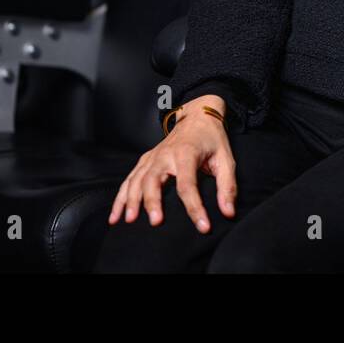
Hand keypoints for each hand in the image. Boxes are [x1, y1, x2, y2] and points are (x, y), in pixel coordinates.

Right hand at [107, 94, 236, 233]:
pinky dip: (120, 197)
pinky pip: (129, 179)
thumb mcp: (226, 159)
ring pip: (136, 179)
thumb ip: (227, 186)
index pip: (188, 184)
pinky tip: (116, 216)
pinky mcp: (146, 160)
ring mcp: (153, 157)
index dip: (195, 207)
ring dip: (131, 200)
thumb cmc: (212, 140)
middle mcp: (165, 154)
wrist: (197, 115)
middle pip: (153, 179)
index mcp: (186, 153)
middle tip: (156, 222)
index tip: (203, 226)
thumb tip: (228, 212)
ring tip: (129, 221)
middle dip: (152, 201)